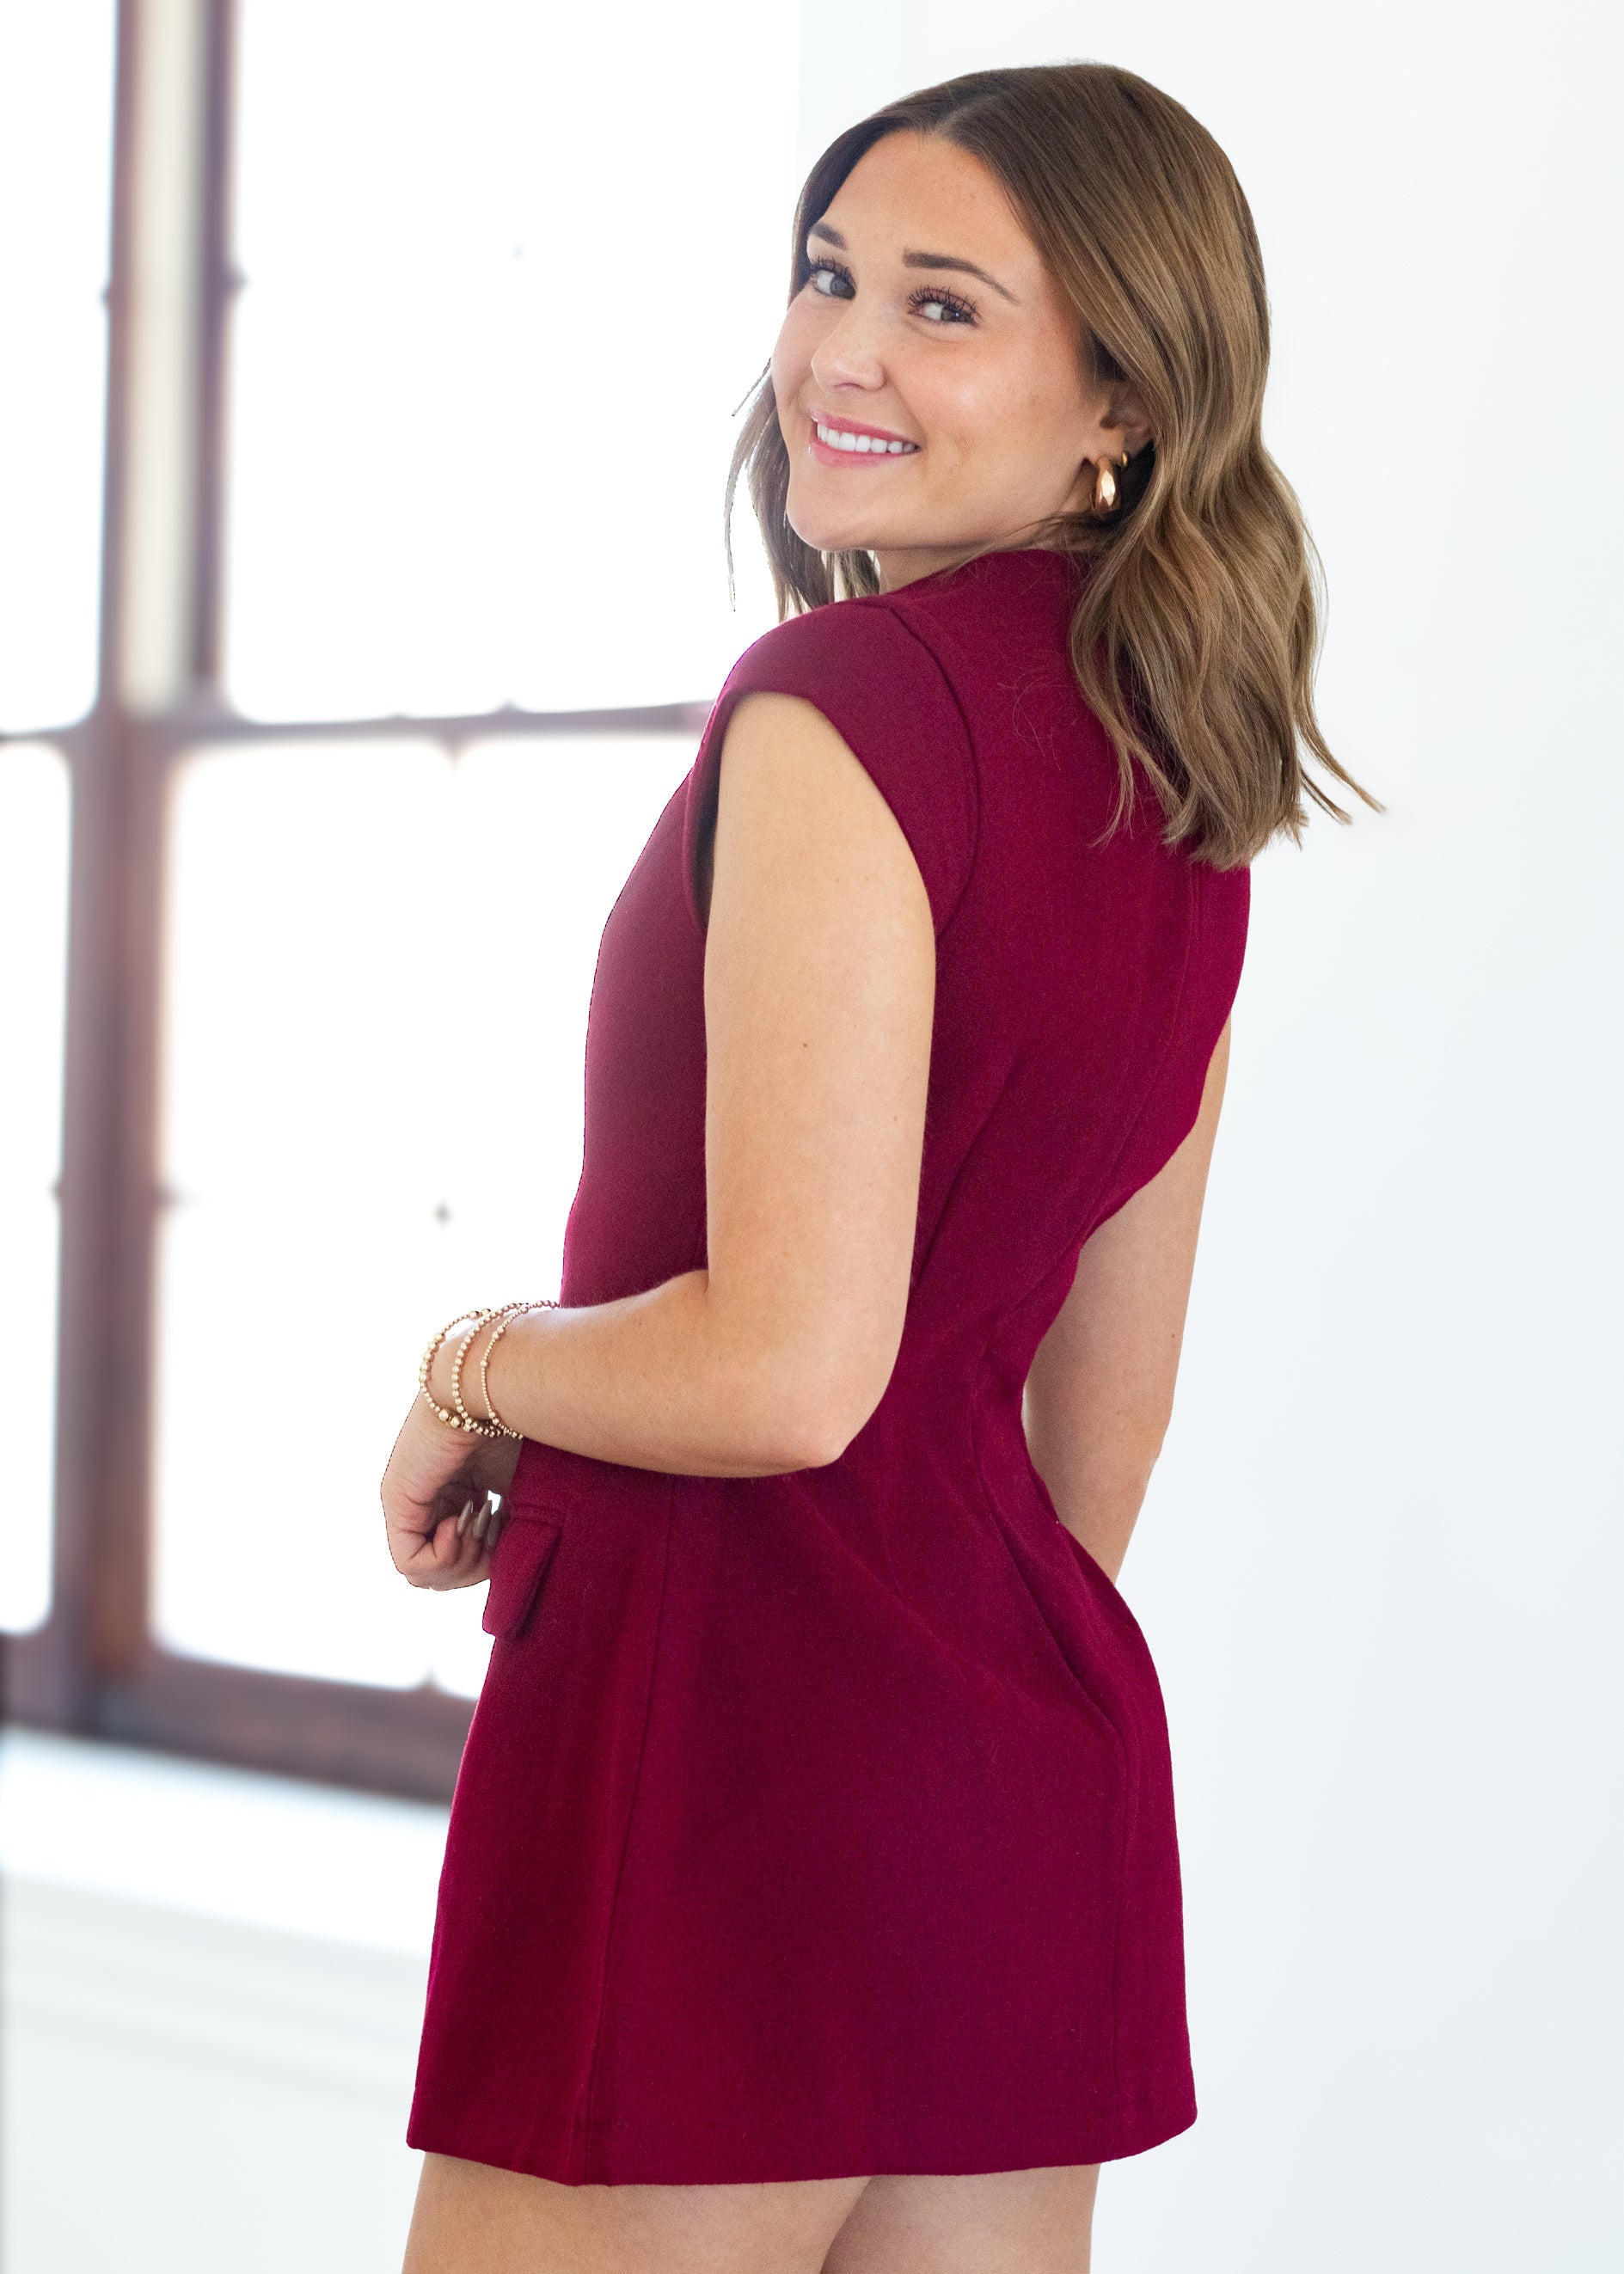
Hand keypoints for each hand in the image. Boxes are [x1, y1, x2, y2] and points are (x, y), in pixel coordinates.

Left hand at [380, 1393, 522, 1590]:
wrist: (496, 1387)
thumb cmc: (519, 1427)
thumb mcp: (520, 1492)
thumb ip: (511, 1531)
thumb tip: (510, 1568)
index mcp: (456, 1494)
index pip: (462, 1558)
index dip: (491, 1558)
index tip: (508, 1523)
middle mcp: (427, 1501)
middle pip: (445, 1574)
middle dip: (478, 1565)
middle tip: (496, 1527)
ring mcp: (407, 1502)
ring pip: (426, 1575)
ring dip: (465, 1562)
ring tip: (480, 1521)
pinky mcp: (396, 1501)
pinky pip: (410, 1564)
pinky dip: (445, 1556)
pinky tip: (462, 1520)